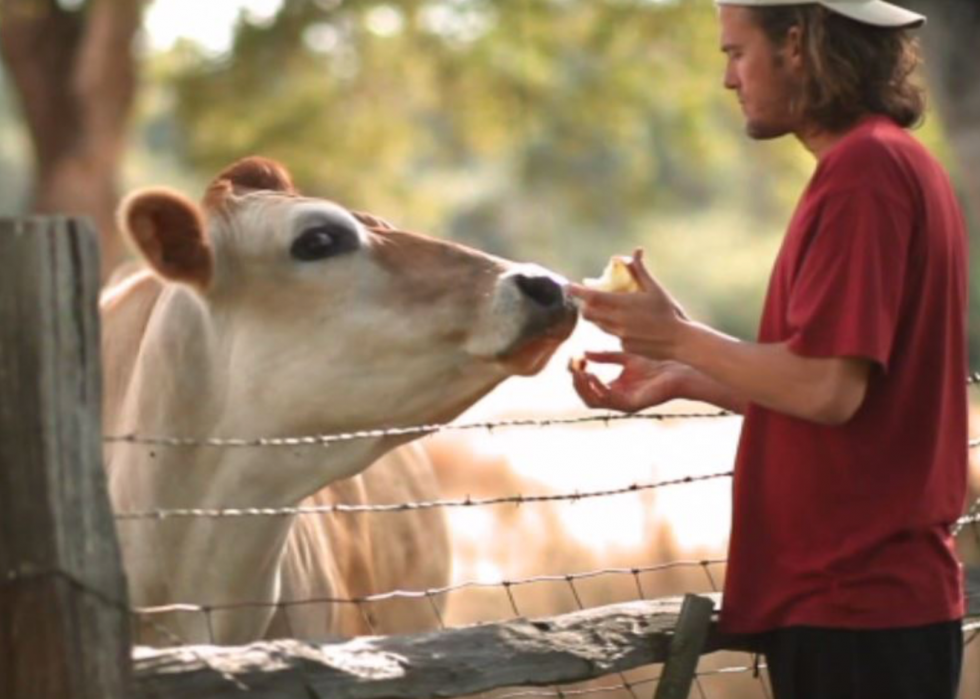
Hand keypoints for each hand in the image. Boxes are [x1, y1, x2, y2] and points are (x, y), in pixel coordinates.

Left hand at [568, 249, 688, 360]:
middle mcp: (617, 321)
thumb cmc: (668, 312)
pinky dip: (612, 327)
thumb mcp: (655, 289)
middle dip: (584, 306)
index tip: (568, 286)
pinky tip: (625, 324)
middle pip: (588, 314)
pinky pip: (611, 335)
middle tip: (587, 299)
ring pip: (598, 325)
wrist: (678, 341)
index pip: (592, 297)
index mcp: (623, 304)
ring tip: (605, 309)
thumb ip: (640, 271)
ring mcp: (619, 335)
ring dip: (597, 316)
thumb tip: (635, 251)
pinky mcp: (623, 346)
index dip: (577, 292)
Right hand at [569, 352, 690, 412]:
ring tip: (578, 372)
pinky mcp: (631, 405)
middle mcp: (616, 400)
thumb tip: (584, 353)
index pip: (588, 387)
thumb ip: (606, 357)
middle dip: (576, 383)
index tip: (573, 359)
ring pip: (593, 401)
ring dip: (583, 387)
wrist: (676, 372)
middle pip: (586, 397)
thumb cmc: (655, 366)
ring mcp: (623, 404)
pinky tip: (592, 375)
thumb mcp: (626, 358)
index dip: (577, 374)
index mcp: (613, 390)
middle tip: (572, 367)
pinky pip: (608, 399)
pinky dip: (597, 388)